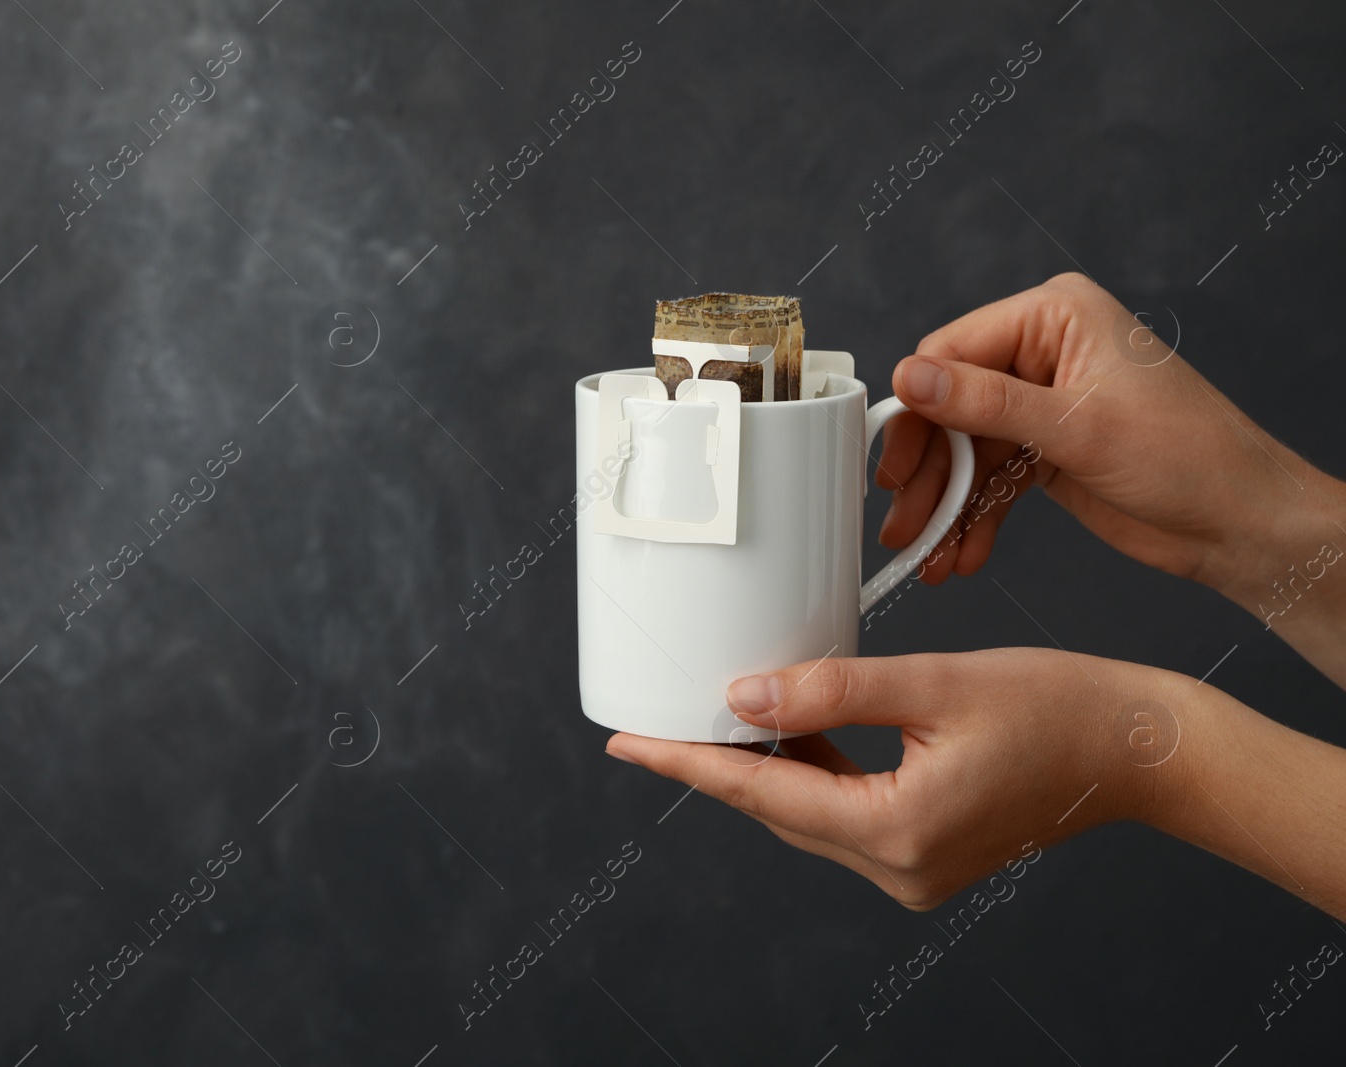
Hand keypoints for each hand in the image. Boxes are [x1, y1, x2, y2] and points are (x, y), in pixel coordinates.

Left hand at [606, 648, 1187, 908]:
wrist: (1140, 749)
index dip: (687, 765)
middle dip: (716, 764)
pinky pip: (844, 813)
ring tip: (713, 717)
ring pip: (808, 812)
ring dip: (764, 767)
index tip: (628, 744)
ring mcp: (912, 869)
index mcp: (895, 831)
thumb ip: (831, 690)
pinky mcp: (925, 853)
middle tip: (657, 718)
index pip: (761, 794)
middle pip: (778, 809)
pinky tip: (790, 732)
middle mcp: (897, 868)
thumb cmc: (1057, 707)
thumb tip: (743, 697)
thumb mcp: (934, 682)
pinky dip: (811, 773)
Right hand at [877, 273, 1336, 605]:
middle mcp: (1044, 352)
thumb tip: (912, 378)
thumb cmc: (1191, 458)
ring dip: (945, 506)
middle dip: (927, 472)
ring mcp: (1042, 403)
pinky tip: (961, 553)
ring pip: (964, 451)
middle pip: (950, 407)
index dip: (917, 410)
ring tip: (928, 554)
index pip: (952, 352)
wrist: (1242, 525)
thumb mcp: (1076, 429)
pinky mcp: (1046, 449)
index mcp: (1055, 318)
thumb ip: (985, 403)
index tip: (892, 464)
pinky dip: (973, 518)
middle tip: (903, 521)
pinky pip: (989, 480)